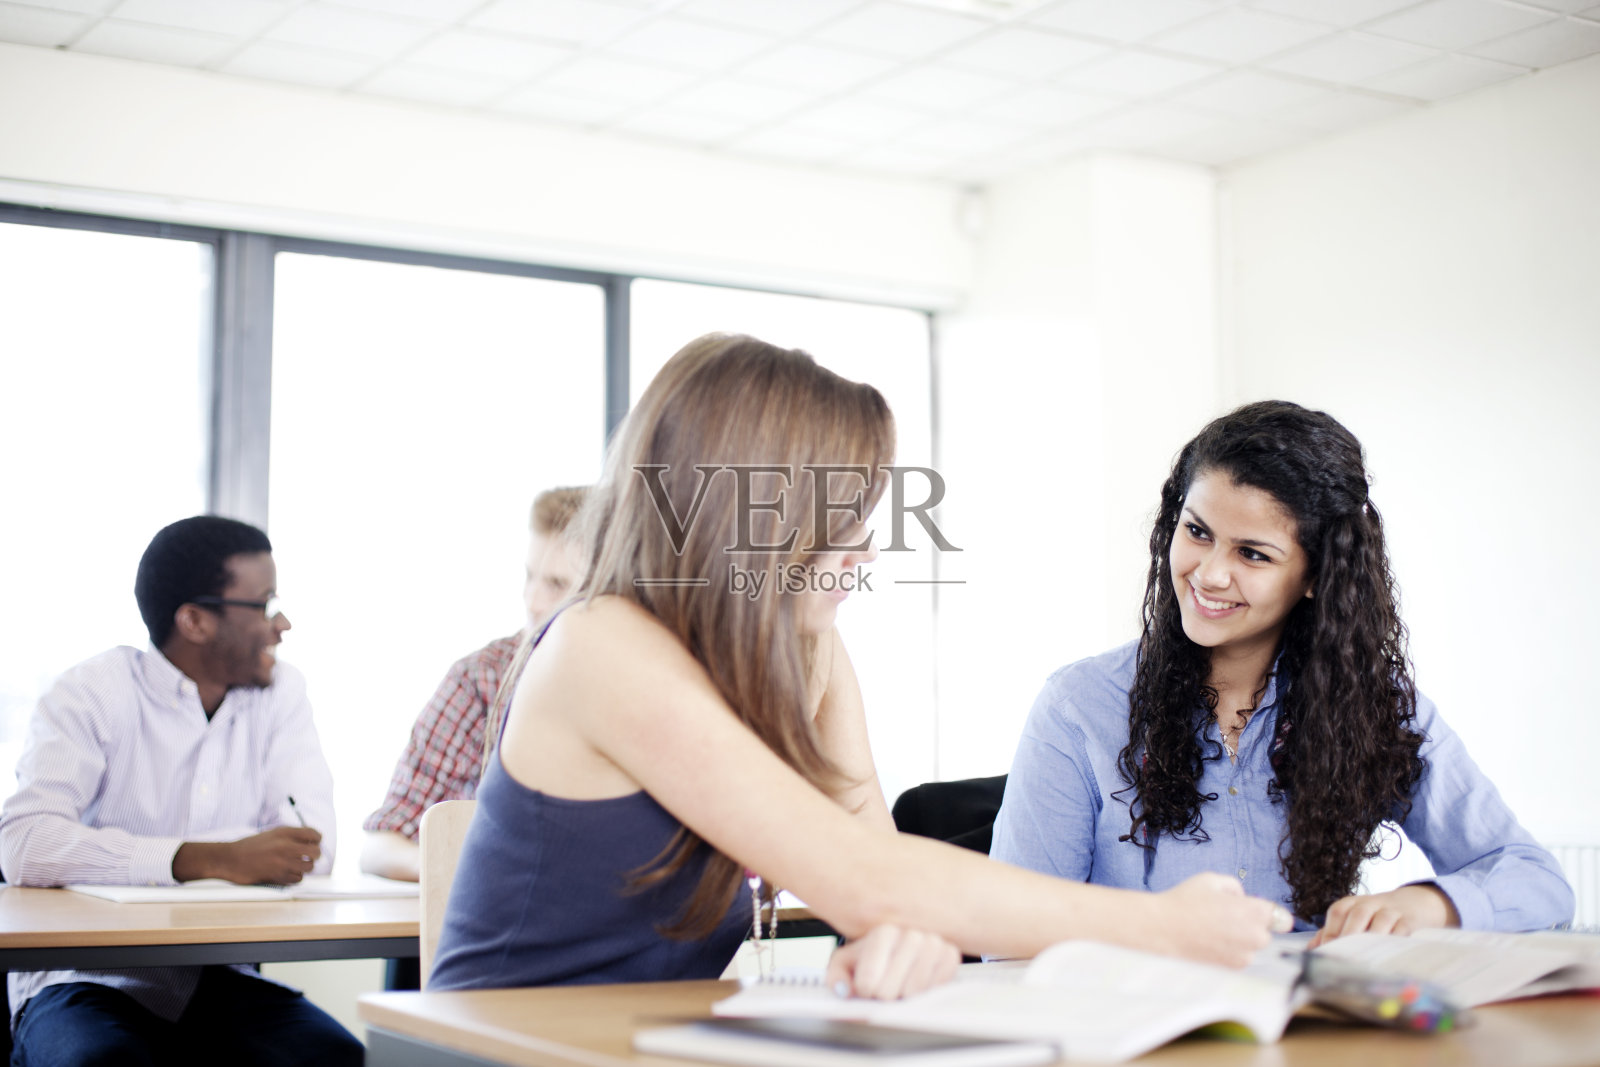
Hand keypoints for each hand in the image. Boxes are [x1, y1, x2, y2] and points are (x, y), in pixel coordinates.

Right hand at [172, 826, 322, 884]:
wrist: (231, 859)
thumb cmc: (251, 846)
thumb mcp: (272, 834)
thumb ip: (291, 835)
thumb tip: (312, 841)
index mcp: (285, 832)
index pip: (314, 834)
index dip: (317, 839)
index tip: (314, 843)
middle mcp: (286, 846)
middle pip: (316, 852)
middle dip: (315, 855)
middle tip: (309, 856)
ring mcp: (282, 862)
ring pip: (309, 867)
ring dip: (305, 867)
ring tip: (297, 865)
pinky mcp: (277, 876)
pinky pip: (298, 879)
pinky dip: (296, 877)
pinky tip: (288, 873)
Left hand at [825, 924, 960, 1000]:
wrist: (903, 949)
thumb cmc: (874, 958)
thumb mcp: (847, 962)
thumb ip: (836, 976)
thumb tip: (843, 991)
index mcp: (883, 933)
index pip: (868, 983)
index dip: (865, 993)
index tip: (867, 988)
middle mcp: (910, 934)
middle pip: (889, 991)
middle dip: (884, 997)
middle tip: (886, 988)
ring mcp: (933, 943)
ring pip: (913, 992)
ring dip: (905, 997)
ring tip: (901, 986)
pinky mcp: (951, 955)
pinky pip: (936, 987)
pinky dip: (926, 992)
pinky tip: (919, 983)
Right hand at [1143, 872, 1293, 967]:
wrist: (1162, 929)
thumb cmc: (1185, 901)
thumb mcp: (1212, 879)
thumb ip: (1236, 887)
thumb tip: (1242, 900)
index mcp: (1256, 912)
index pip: (1282, 919)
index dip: (1267, 913)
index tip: (1254, 912)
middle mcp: (1256, 937)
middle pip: (1266, 933)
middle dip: (1251, 925)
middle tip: (1225, 917)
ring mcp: (1244, 957)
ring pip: (1251, 947)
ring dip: (1240, 940)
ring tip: (1213, 930)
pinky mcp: (1231, 969)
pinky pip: (1238, 957)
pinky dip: (1229, 951)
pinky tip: (1209, 942)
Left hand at [1310, 884, 1458, 946]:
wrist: (1414, 903)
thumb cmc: (1376, 916)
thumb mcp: (1354, 918)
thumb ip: (1331, 932)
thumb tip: (1311, 950)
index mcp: (1352, 903)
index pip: (1338, 911)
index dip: (1330, 931)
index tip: (1325, 951)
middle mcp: (1370, 903)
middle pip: (1357, 914)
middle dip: (1349, 934)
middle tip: (1343, 955)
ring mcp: (1392, 910)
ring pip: (1381, 920)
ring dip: (1373, 937)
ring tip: (1365, 956)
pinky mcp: (1410, 920)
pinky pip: (1403, 928)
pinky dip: (1396, 940)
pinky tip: (1389, 953)